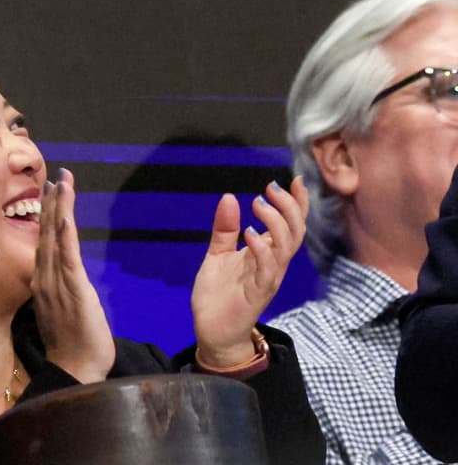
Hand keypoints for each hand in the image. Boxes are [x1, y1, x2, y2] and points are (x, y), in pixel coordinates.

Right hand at [32, 167, 114, 382]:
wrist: (74, 369)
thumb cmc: (72, 345)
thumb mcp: (63, 310)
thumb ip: (61, 289)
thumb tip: (64, 275)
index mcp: (43, 281)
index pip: (45, 241)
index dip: (48, 215)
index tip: (52, 191)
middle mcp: (44, 277)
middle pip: (47, 233)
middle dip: (52, 203)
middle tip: (56, 176)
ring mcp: (56, 282)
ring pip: (55, 239)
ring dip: (58, 210)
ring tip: (61, 184)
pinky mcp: (73, 289)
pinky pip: (68, 256)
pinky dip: (66, 234)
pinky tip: (67, 216)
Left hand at [191, 176, 307, 366]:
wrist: (212, 330)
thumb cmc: (219, 293)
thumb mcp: (217, 254)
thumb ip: (225, 229)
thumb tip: (230, 197)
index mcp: (266, 253)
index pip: (290, 225)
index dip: (297, 203)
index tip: (295, 179)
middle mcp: (273, 264)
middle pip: (294, 233)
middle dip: (289, 208)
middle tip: (270, 188)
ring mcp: (267, 279)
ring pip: (285, 248)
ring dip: (276, 224)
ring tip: (258, 204)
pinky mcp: (258, 293)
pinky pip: (267, 270)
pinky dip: (261, 250)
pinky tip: (250, 234)